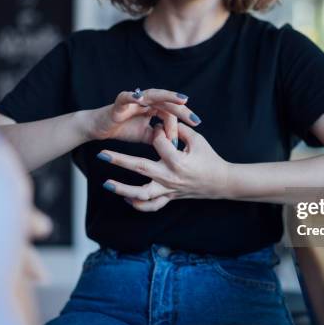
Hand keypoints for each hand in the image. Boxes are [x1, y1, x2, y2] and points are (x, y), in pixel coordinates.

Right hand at [85, 89, 200, 144]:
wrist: (100, 128)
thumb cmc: (122, 129)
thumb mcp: (145, 135)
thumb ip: (159, 136)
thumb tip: (173, 142)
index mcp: (153, 107)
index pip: (172, 111)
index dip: (183, 119)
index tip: (196, 127)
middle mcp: (146, 100)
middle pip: (167, 102)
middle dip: (182, 110)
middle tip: (196, 119)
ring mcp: (133, 99)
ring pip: (153, 95)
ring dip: (168, 97)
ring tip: (182, 100)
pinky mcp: (119, 102)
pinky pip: (127, 97)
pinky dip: (133, 96)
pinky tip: (141, 97)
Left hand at [98, 123, 229, 210]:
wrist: (221, 183)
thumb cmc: (210, 159)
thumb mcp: (198, 140)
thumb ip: (180, 129)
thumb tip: (164, 118)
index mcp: (178, 160)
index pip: (158, 142)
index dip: (157, 131)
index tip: (158, 126)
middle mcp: (170, 176)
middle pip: (139, 167)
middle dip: (118, 160)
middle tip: (101, 154)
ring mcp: (168, 190)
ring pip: (141, 194)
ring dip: (122, 189)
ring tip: (106, 184)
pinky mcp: (169, 198)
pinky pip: (151, 206)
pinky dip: (137, 205)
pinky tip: (126, 198)